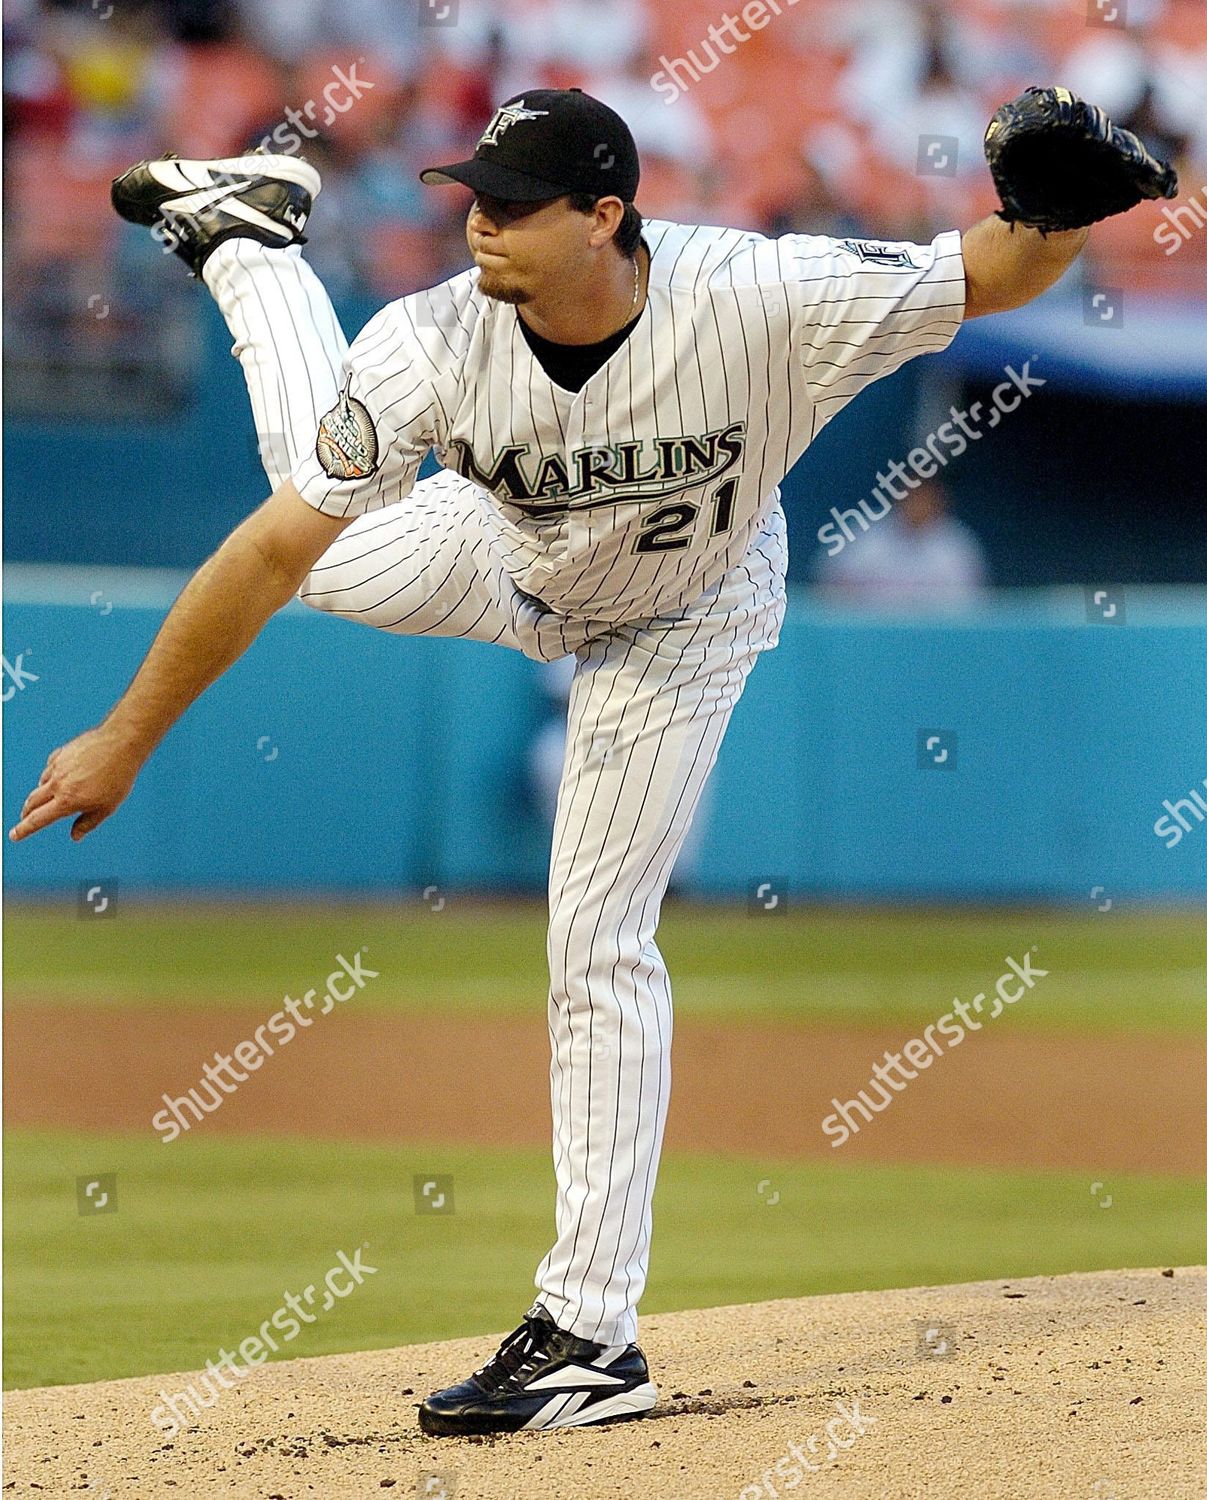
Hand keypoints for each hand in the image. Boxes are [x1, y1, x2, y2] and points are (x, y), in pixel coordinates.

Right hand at [9, 723, 145, 842]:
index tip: (15, 835)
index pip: (38, 819)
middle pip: (32, 802)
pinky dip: (51, 776)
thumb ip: (88, 823)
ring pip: (41, 784)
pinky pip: (49, 768)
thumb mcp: (107, 807)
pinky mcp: (61, 753)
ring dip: (40, 794)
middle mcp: (58, 783)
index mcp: (67, 800)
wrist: (121, 743)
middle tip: (25, 818)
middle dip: (26, 813)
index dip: (24, 829)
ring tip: (48, 798)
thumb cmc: (118, 775)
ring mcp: (58, 766)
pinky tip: (60, 776)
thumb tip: (75, 835)